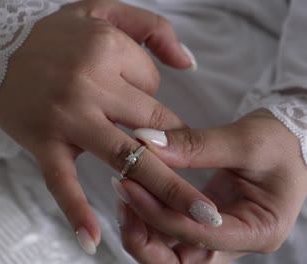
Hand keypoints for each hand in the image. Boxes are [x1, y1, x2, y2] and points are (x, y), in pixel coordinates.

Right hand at [0, 0, 202, 253]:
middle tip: (192, 173)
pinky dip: (76, 210)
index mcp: (108, 48)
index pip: (153, 86)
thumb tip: (189, 64)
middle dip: (173, 148)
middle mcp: (90, 83)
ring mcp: (67, 117)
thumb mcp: (102, 9)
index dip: (148, 97)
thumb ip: (153, 29)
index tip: (131, 103)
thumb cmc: (53, 35)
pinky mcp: (43, 142)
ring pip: (126, 156)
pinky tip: (92, 238)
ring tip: (199, 217)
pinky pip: (61, 181)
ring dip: (165, 188)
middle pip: (152, 126)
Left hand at [116, 110, 306, 262]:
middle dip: (143, 238)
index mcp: (259, 230)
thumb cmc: (278, 144)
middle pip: (179, 263)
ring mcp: (216, 238)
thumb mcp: (245, 139)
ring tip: (123, 189)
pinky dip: (147, 217)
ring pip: (168, 253)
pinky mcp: (201, 225)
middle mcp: (234, 243)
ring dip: (140, 228)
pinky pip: (168, 233)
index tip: (131, 187)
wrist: (286, 145)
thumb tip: (147, 143)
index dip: (161, 215)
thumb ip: (196, 144)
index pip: (201, 237)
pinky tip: (134, 190)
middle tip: (122, 198)